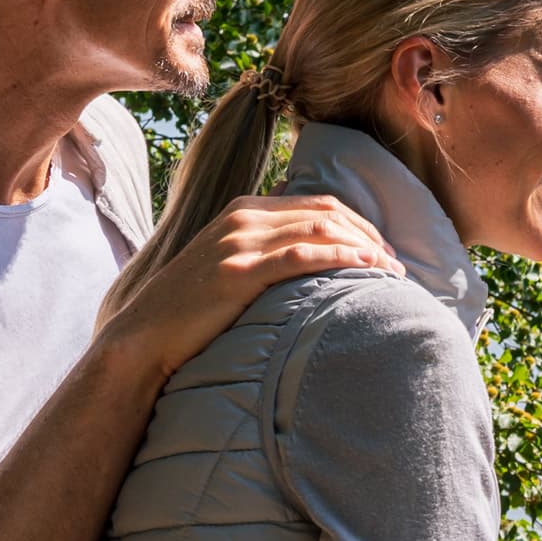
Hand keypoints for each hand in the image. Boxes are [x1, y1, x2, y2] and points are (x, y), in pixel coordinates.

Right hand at [103, 195, 396, 379]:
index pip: (318, 204)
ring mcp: (239, 242)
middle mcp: (243, 217)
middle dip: (369, 235)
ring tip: (391, 271)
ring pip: (320, 230)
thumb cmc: (192, 309)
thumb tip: (310, 258)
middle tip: (397, 263)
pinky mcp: (239, 272)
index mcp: (244, 209)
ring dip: (364, 249)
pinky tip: (366, 270)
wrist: (144, 335)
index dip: (359, 224)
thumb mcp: (228, 264)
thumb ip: (264, 252)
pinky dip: (340, 259)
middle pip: (327, 213)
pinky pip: (302, 256)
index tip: (384, 250)